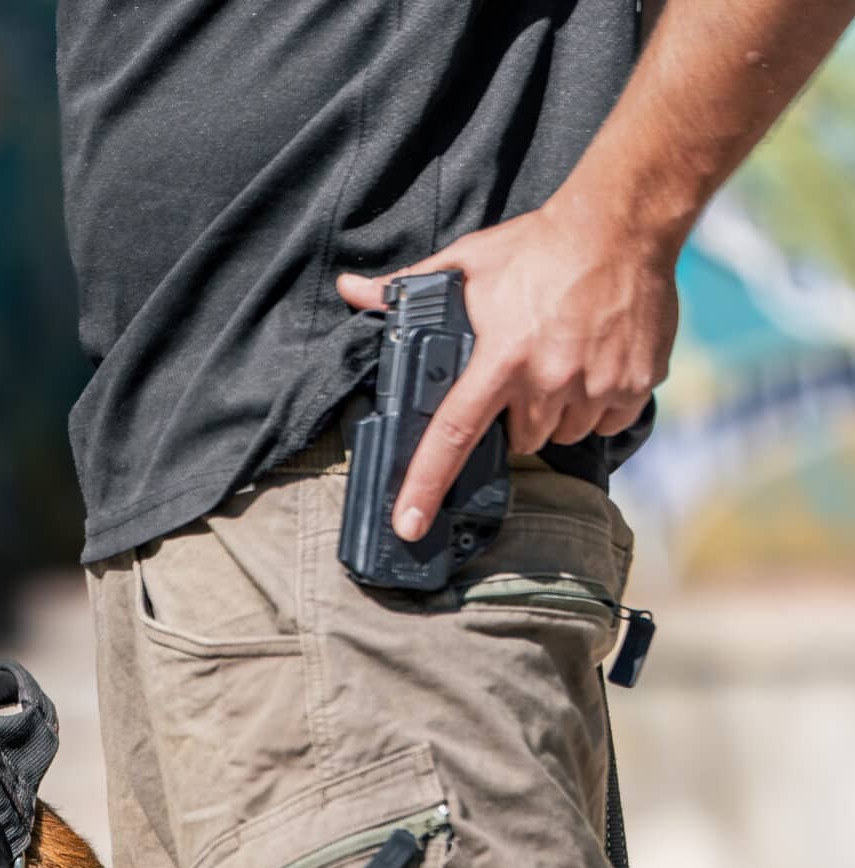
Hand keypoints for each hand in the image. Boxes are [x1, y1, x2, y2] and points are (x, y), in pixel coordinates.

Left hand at [336, 192, 680, 540]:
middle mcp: (548, 381)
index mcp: (501, 360)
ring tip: (562, 360)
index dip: (425, 485)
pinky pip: (608, 422)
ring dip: (559, 413)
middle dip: (517, 417)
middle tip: (523, 373)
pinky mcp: (636, 386)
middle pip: (520, 440)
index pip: (452, 435)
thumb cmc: (540, 243)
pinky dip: (601, 404)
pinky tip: (595, 363)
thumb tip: (350, 291)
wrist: (624, 221)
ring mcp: (596, 386)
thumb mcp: (469, 261)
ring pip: (564, 434)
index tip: (408, 526)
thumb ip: (409, 287)